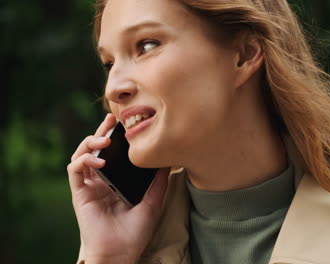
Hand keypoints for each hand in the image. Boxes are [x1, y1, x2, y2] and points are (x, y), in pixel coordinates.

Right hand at [67, 114, 169, 262]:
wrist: (121, 253)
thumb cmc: (136, 232)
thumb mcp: (153, 203)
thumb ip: (158, 182)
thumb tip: (168, 160)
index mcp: (116, 181)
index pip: (114, 153)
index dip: (117, 137)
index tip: (127, 123)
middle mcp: (101, 181)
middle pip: (97, 149)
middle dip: (102, 131)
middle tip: (111, 119)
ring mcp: (89, 186)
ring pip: (82, 154)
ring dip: (90, 143)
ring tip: (105, 139)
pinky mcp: (80, 194)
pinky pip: (75, 171)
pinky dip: (84, 160)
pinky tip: (99, 161)